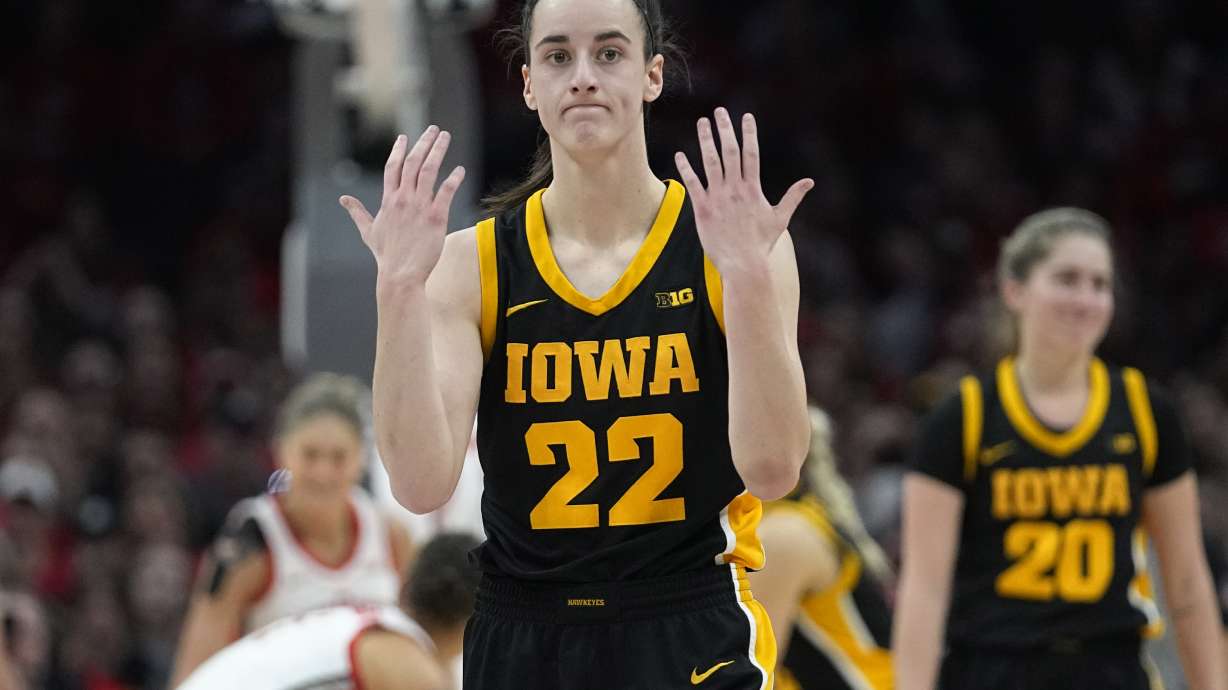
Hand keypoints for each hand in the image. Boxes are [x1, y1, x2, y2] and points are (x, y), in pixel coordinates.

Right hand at [340, 126, 465, 286]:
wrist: (400, 274)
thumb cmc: (385, 255)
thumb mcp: (368, 231)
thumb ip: (357, 212)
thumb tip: (343, 199)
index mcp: (388, 200)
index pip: (392, 167)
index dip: (398, 150)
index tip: (404, 137)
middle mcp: (403, 199)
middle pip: (412, 162)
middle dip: (423, 142)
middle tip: (434, 129)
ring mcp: (420, 207)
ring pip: (429, 171)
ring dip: (438, 151)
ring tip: (445, 137)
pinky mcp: (436, 218)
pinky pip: (446, 191)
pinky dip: (454, 178)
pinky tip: (460, 169)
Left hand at [674, 108, 812, 274]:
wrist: (744, 264)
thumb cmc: (762, 244)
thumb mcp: (780, 219)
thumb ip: (793, 197)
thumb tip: (809, 182)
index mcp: (753, 189)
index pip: (752, 154)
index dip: (749, 133)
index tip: (746, 116)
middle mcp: (735, 189)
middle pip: (730, 152)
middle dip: (725, 130)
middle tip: (719, 112)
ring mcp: (718, 198)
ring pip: (710, 162)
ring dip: (705, 141)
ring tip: (702, 123)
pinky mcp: (703, 209)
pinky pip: (693, 184)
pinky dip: (686, 168)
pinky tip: (680, 154)